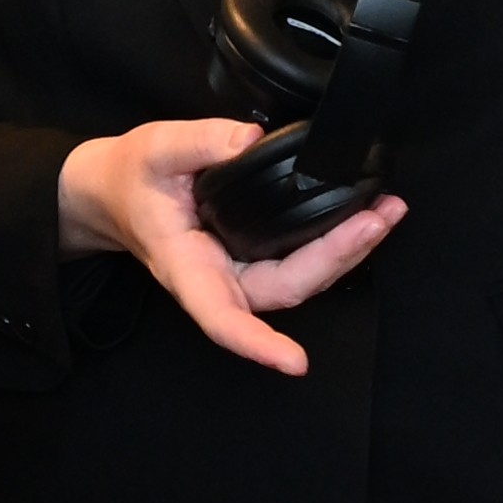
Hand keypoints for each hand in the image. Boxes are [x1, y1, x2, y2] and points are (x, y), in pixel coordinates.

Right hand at [53, 117, 399, 377]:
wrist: (116, 192)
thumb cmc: (133, 178)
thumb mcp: (155, 150)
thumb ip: (200, 142)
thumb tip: (248, 140)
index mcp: (185, 266)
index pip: (221, 317)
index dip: (257, 346)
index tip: (294, 362)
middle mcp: (218, 279)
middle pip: (284, 290)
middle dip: (338, 259)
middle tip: (379, 218)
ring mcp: (239, 271)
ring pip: (300, 279)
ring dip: (347, 251)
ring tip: (385, 212)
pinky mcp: (254, 256)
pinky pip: (299, 261)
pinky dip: (335, 242)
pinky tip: (363, 216)